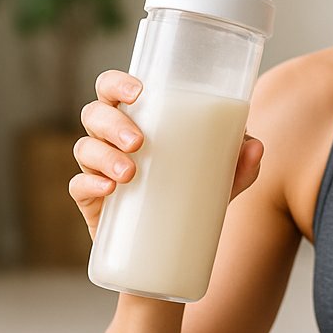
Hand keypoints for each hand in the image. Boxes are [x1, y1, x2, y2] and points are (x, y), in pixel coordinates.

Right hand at [71, 70, 264, 239]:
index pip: (114, 89)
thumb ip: (240, 163)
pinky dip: (90, 184)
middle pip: (94, 113)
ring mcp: (97, 169)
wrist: (172, 249)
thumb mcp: (223, 180)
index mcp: (136, 119)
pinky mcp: (90, 202)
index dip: (118, 83)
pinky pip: (77, 186)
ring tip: (129, 172)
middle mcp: (110, 138)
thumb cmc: (193, 195)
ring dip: (103, 155)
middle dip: (113, 123)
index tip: (138, 92)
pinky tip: (108, 188)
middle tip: (138, 142)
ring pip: (84, 148)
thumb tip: (254, 146)